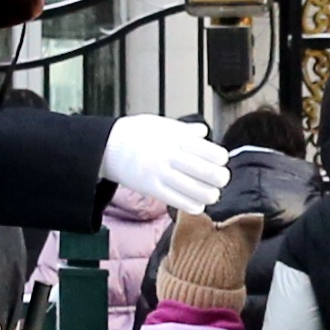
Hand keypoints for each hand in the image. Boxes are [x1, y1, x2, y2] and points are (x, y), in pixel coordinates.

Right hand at [98, 114, 223, 213]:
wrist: (108, 146)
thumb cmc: (135, 134)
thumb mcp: (162, 124)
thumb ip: (184, 130)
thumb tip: (203, 131)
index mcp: (177, 139)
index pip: (211, 152)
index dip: (221, 159)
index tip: (221, 161)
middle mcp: (171, 156)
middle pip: (208, 172)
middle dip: (220, 178)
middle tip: (221, 179)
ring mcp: (162, 173)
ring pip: (197, 191)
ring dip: (210, 195)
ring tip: (211, 194)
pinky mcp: (153, 189)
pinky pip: (179, 202)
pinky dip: (193, 205)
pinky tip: (197, 204)